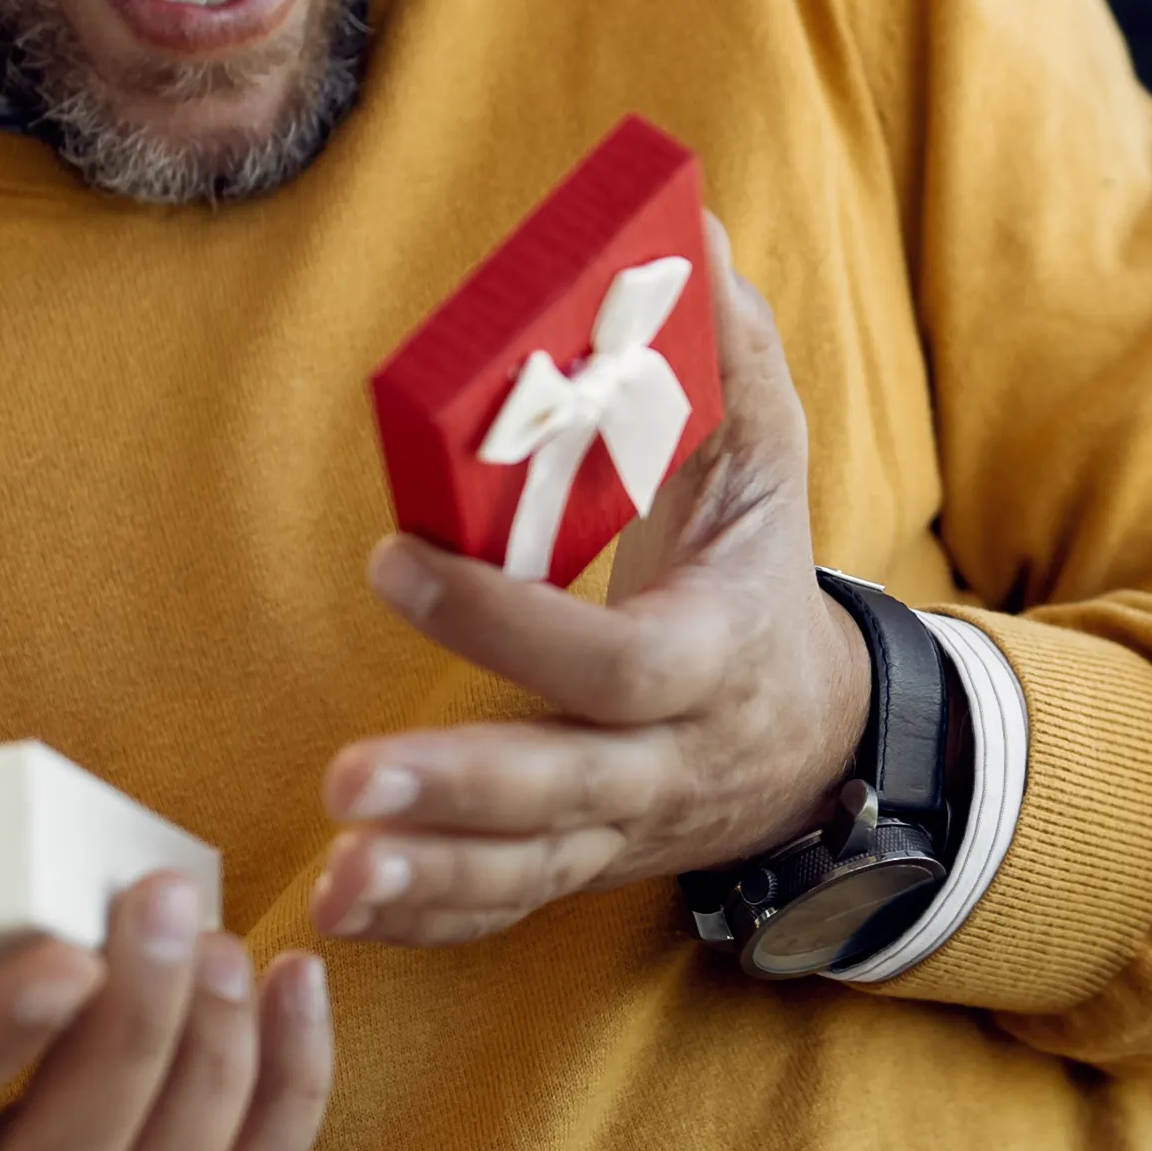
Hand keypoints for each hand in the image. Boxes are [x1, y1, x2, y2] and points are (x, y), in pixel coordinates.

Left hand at [318, 216, 874, 945]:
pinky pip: (504, 910)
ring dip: (427, 878)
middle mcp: (669, 760)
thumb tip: (688, 230)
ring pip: (528, 873)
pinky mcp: (581, 863)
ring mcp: (624, 827)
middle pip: (566, 790)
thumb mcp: (766, 464)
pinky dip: (426, 919)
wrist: (819, 736)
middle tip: (347, 778)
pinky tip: (342, 910)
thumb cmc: (763, 576)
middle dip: (458, 788)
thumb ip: (728, 356)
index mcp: (713, 654)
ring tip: (332, 871)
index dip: (507, 624)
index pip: (620, 664)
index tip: (398, 558)